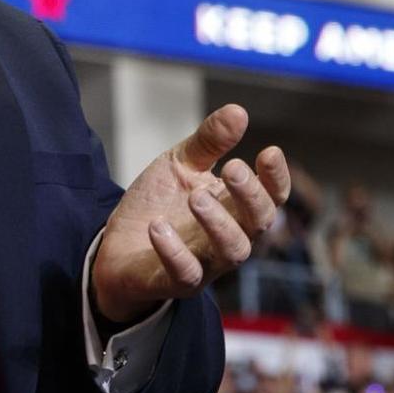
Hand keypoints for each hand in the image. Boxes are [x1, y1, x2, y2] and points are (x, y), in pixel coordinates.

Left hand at [91, 105, 290, 323]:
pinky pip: (186, 273)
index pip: (272, 196)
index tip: (269, 152)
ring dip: (219, 223)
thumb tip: (238, 111)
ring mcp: (207, 262)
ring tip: (196, 197)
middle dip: (249, 195)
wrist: (117, 246)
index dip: (276, 178)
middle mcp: (230, 236)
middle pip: (259, 222)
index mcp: (236, 207)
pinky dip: (174, 252)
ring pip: (232, 251)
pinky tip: (158, 227)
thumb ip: (209, 142)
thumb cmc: (159, 205)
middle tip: (231, 168)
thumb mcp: (180, 165)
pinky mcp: (178, 282)